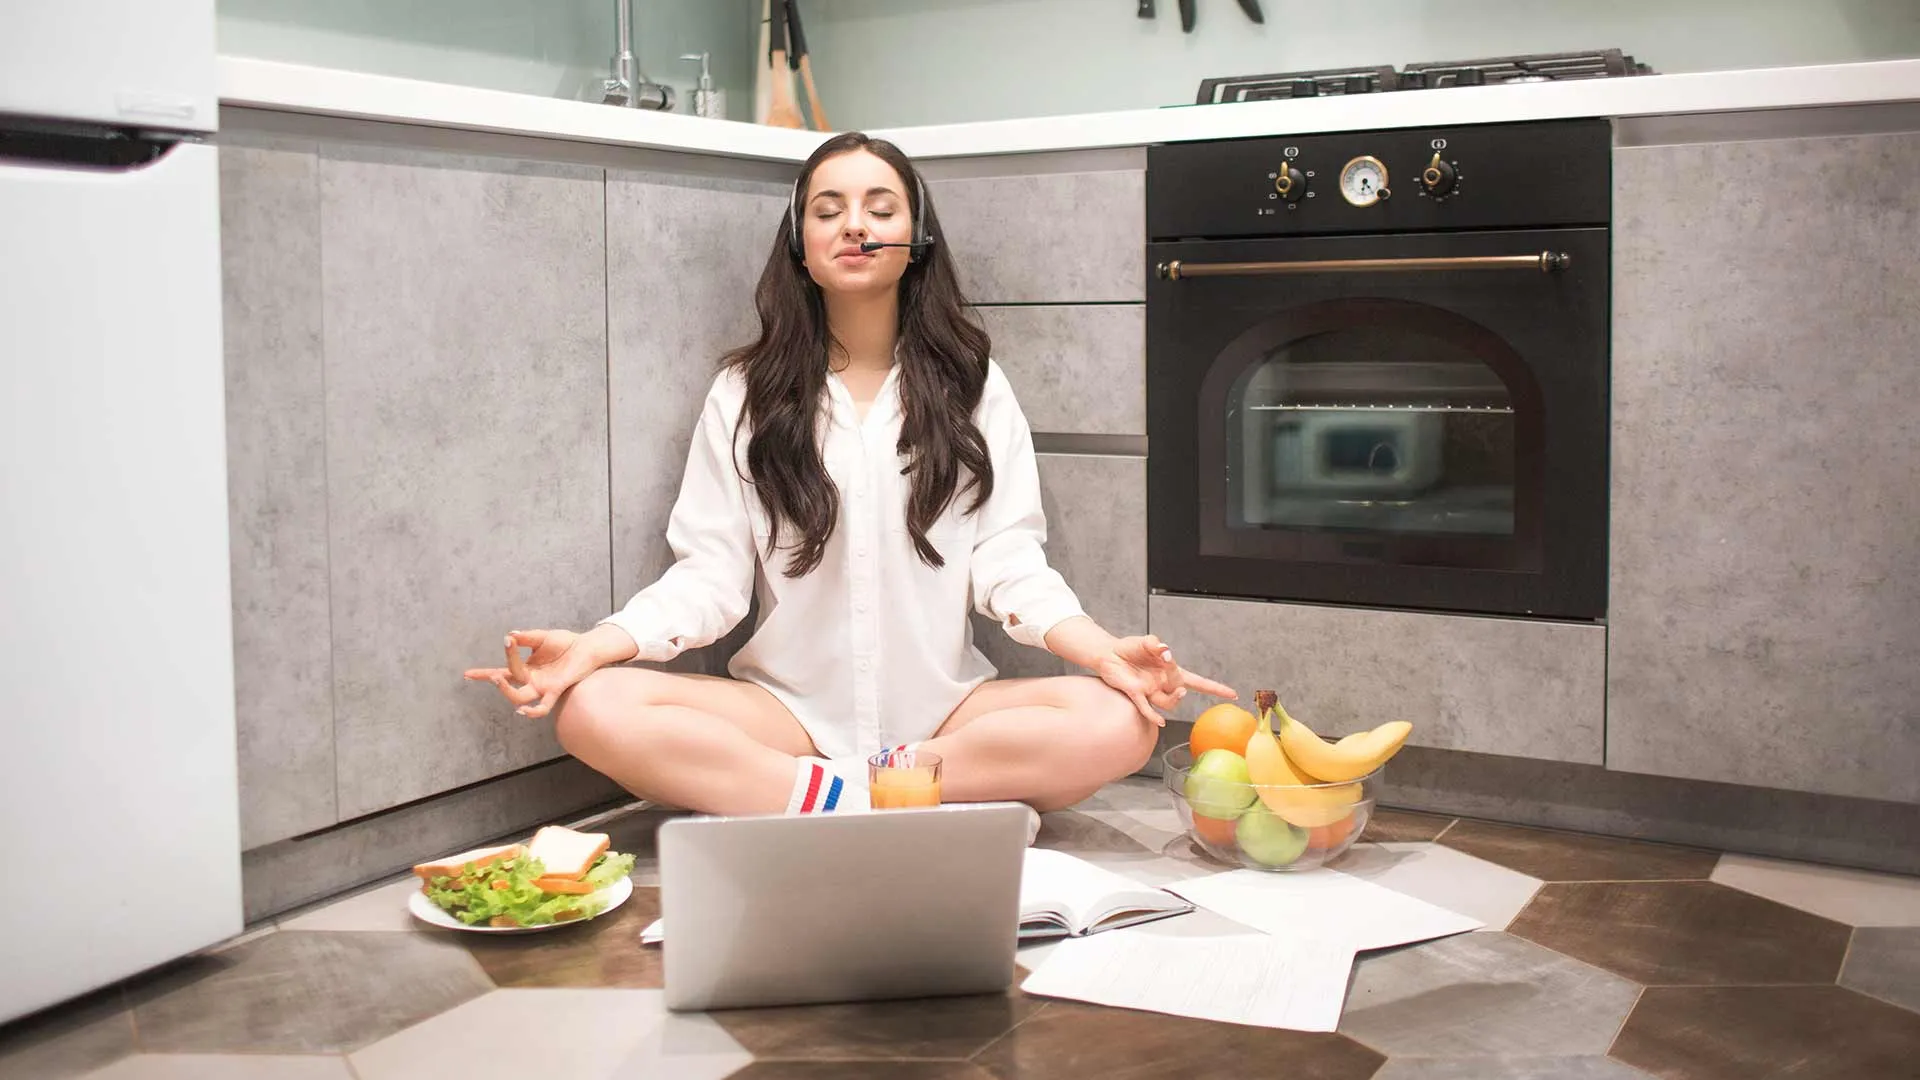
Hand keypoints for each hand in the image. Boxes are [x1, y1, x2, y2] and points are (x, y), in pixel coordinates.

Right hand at [463, 629, 598, 718]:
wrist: (586, 646)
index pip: (501, 671)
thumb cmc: (565, 643)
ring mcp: (542, 686)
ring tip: (498, 679)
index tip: (467, 674)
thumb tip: (509, 636)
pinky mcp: (555, 689)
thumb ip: (526, 637)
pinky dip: (534, 711)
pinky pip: (544, 706)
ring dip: (508, 692)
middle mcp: (531, 680)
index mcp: (526, 668)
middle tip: (491, 675)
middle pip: (507, 686)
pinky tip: (523, 711)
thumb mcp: (541, 637)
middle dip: (496, 682)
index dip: (482, 674)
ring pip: (520, 697)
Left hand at [1093, 634, 1236, 726]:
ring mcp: (1150, 691)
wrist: (1108, 654)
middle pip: (1182, 693)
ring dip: (1174, 699)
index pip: (1198, 682)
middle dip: (1185, 691)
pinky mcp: (1135, 694)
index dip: (1215, 688)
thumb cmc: (1131, 648)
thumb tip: (1166, 651)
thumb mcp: (1146, 641)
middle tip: (1181, 686)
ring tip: (1177, 691)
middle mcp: (1163, 684)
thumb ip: (1157, 645)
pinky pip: (1146, 708)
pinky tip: (1160, 722)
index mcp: (1171, 671)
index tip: (1232, 694)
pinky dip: (1153, 715)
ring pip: (1167, 703)